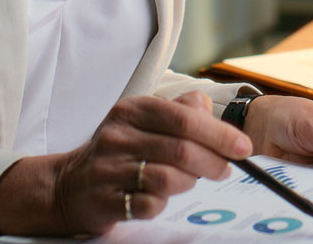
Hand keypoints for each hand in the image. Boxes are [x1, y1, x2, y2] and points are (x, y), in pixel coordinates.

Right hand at [0, 92, 248, 234]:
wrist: (68, 185)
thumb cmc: (119, 151)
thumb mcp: (144, 121)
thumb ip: (179, 111)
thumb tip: (207, 107)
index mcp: (131, 110)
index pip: (183, 118)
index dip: (219, 133)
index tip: (243, 147)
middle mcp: (117, 136)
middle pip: (180, 149)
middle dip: (212, 162)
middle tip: (225, 170)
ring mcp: (108, 169)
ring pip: (168, 178)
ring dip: (189, 183)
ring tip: (191, 182)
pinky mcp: (104, 200)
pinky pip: (149, 204)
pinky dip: (164, 203)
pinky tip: (161, 197)